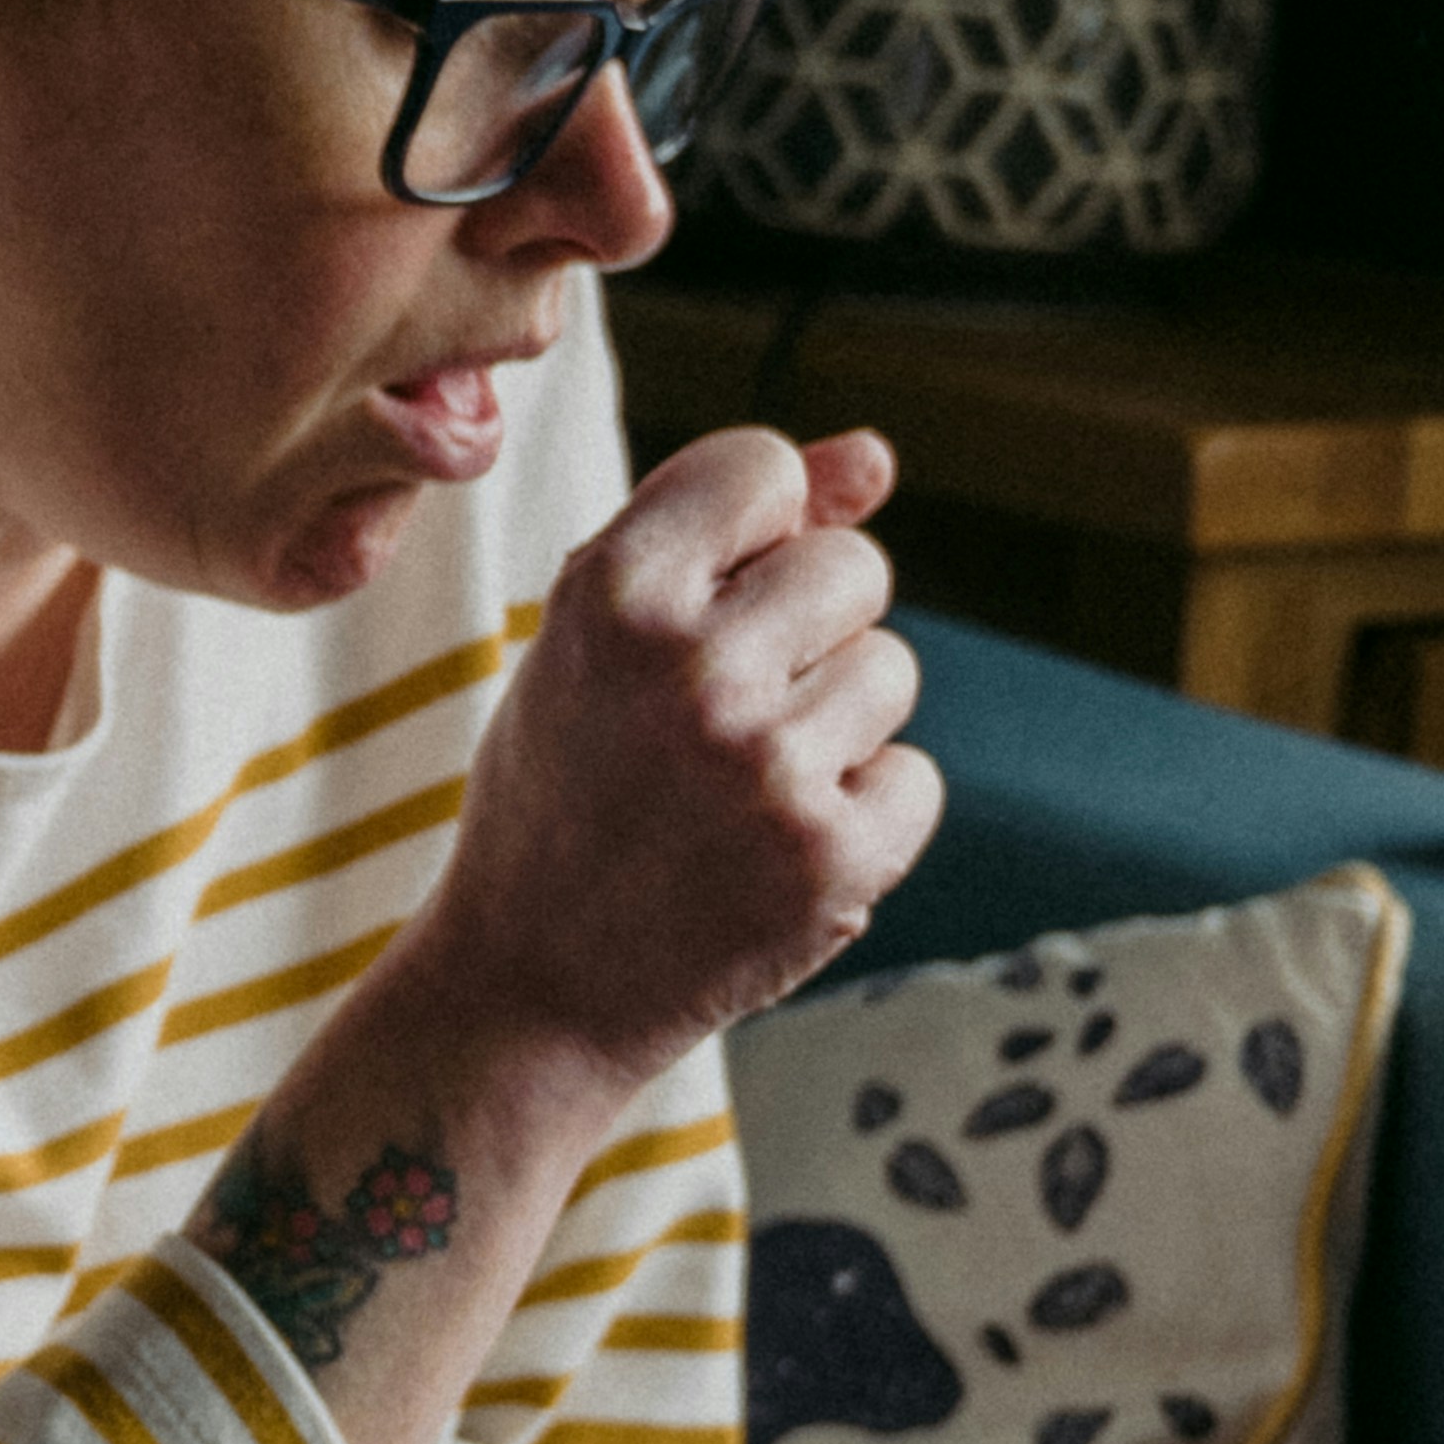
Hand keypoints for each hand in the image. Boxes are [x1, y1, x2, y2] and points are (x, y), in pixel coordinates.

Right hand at [416, 419, 938, 1108]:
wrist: (529, 986)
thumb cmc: (570, 784)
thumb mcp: (600, 634)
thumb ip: (730, 527)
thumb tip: (878, 457)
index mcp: (612, 589)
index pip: (765, 465)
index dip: (752, 529)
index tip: (704, 597)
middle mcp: (691, 667)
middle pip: (855, 566)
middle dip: (808, 629)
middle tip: (716, 714)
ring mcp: (767, 768)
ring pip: (889, 670)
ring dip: (835, 724)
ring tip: (736, 787)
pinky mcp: (830, 862)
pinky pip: (914, 779)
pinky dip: (862, 817)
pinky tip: (773, 851)